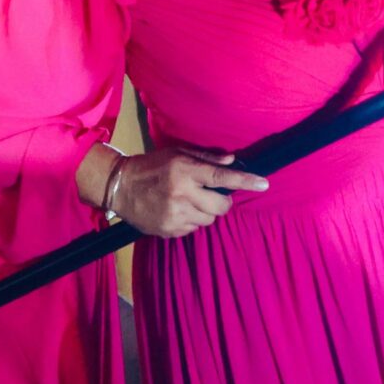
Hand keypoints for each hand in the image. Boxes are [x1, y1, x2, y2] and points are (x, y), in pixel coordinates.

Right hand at [113, 146, 269, 237]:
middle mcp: (181, 194)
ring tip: (188, 201)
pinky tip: (177, 210)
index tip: (264, 184)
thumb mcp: (177, 154)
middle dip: (222, 201)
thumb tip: (233, 161)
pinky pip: (193, 229)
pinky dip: (191, 221)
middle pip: (221, 206)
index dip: (245, 181)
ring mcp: (174, 214)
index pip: (222, 177)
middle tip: (211, 194)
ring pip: (209, 220)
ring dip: (205, 212)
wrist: (118, 186)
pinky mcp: (167, 229)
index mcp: (185, 172)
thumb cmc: (152, 166)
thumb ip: (207, 158)